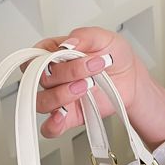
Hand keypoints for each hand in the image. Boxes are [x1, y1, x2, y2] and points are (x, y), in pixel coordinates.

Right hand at [24, 27, 151, 140]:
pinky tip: (62, 116)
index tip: (65, 54)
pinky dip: (52, 124)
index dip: (44, 58)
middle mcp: (53, 77)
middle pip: (40, 79)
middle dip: (66, 73)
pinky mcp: (69, 116)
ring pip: (42, 102)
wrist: (130, 77)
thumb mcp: (103, 37)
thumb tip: (68, 44)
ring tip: (86, 86)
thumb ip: (84, 36)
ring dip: (62, 95)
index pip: (33, 58)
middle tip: (91, 67)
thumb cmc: (113, 56)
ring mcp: (59, 98)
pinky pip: (51, 127)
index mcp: (53, 53)